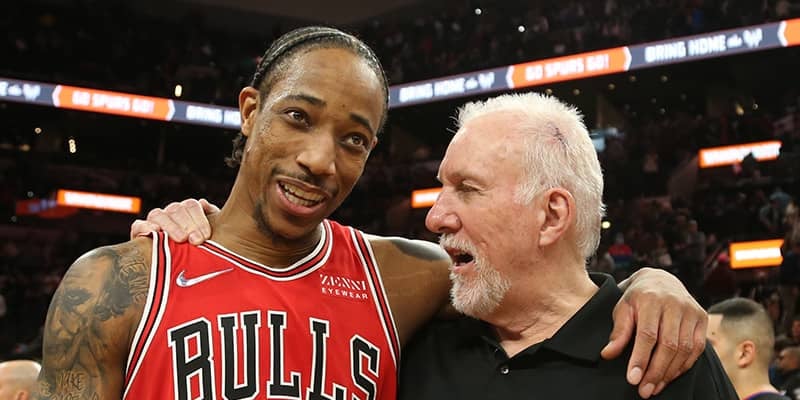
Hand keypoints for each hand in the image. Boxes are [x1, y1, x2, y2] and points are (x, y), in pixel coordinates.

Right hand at [130, 198, 218, 243]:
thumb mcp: (210, 236)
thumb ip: (212, 217)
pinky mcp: (139, 234)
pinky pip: (138, 225)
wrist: (179, 271)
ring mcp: (153, 222)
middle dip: (188, 224)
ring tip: (181, 239)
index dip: (200, 219)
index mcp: (186, 211)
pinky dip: (145, 227)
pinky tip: (155, 232)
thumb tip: (203, 203)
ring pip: (158, 214)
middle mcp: (169, 213)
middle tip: (197, 240)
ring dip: (171, 226)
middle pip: (176, 209)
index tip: (207, 235)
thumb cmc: (200, 251)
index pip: (191, 206)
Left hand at [601, 268, 705, 397]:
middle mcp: (675, 304)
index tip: (632, 379)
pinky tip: (669, 377)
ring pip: (684, 349)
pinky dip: (683, 366)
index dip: (640, 358)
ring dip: (669, 373)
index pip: (647, 334)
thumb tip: (607, 354)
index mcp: (651, 299)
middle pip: (668, 345)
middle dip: (655, 371)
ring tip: (654, 388)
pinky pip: (697, 349)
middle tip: (644, 391)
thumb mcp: (623, 309)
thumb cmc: (637, 298)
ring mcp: (691, 311)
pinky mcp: (702, 319)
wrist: (661, 281)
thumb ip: (618, 332)